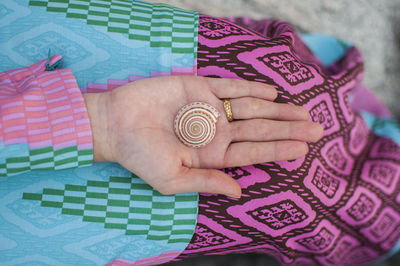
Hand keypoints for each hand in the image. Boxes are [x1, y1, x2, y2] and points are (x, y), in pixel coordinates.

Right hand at [83, 76, 322, 197]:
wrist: (115, 124)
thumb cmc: (140, 156)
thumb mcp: (172, 179)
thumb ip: (207, 182)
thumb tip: (240, 190)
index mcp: (212, 155)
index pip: (253, 153)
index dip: (278, 150)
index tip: (303, 150)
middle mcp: (216, 132)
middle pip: (259, 129)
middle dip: (288, 129)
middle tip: (317, 130)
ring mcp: (209, 109)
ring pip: (251, 108)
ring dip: (278, 110)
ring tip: (303, 112)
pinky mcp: (199, 88)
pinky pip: (230, 87)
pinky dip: (251, 88)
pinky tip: (272, 93)